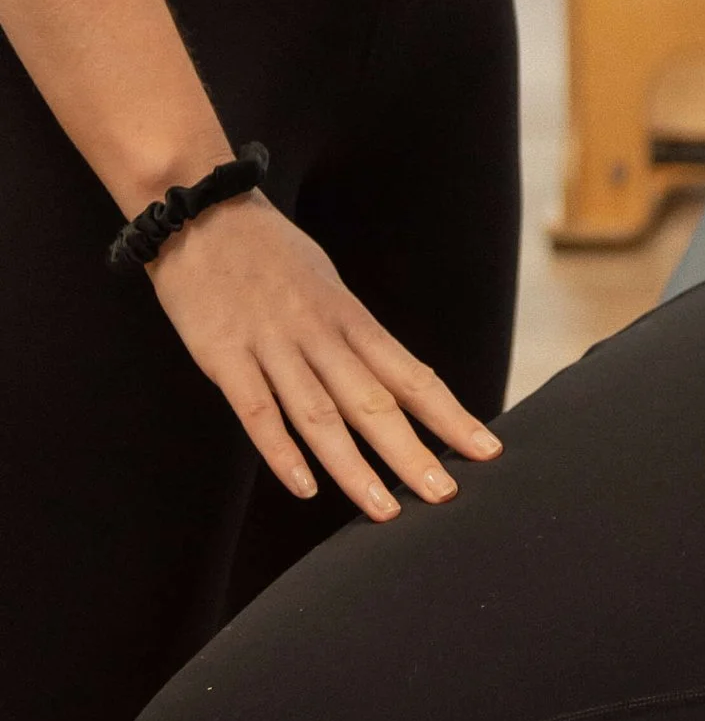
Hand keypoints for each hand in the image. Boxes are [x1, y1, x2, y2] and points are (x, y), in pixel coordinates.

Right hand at [144, 194, 500, 518]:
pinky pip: (257, 410)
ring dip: (353, 466)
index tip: (486, 448)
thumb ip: (352, 335)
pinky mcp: (225, 356)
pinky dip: (281, 450)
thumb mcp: (325, 284)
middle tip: (446, 494)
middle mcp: (320, 335)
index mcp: (350, 318)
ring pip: (321, 415)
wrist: (203, 210)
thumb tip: (390, 376)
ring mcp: (272, 346)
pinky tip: (304, 486)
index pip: (410, 374)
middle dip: (412, 452)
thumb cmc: (270, 252)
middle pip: (374, 401)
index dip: (449, 414)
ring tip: (383, 509)